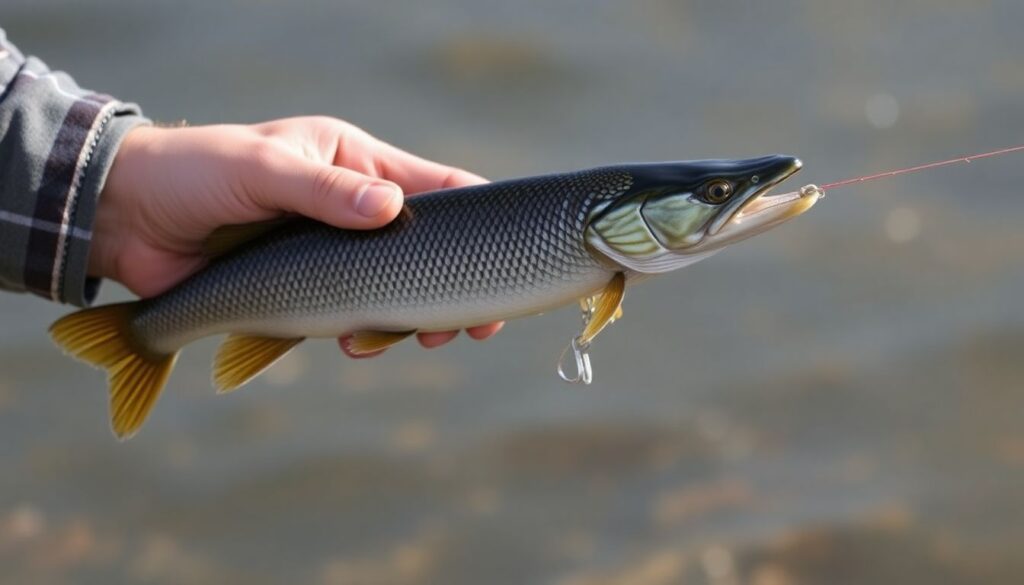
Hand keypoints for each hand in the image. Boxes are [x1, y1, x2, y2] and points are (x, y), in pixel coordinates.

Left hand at [90, 116, 502, 355]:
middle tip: (465, 328)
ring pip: (394, 293)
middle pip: (426, 253)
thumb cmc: (196, 172)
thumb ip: (328, 192)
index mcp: (355, 163)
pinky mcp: (307, 295)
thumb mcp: (264, 169)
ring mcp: (333, 256)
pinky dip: (362, 336)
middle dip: (447, 292)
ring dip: (407, 321)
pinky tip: (352, 343)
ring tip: (409, 338)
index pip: (437, 188)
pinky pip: (351, 320)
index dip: (474, 223)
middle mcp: (354, 210)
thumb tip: (393, 211)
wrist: (128, 219)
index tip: (500, 263)